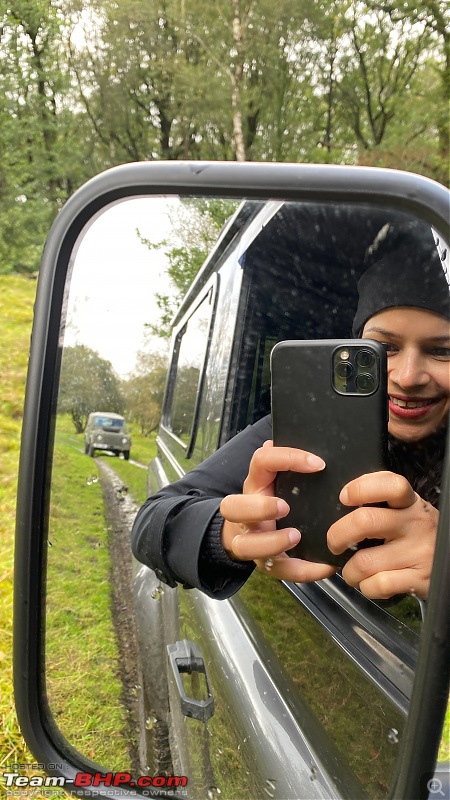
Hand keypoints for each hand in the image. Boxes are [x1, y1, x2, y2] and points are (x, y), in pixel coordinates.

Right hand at [220, 440, 335, 582]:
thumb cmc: (269, 500)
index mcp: (254, 485)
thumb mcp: (274, 478)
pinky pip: (278, 571)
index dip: (286, 458)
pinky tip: (324, 566)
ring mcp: (251, 540)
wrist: (248, 534)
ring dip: (271, 541)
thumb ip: (280, 463)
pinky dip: (302, 570)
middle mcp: (246, 513)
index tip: (317, 464)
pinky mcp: (265, 563)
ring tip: (296, 537)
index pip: (261, 462)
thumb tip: (281, 440)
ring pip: (246, 545)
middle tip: (284, 506)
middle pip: (233, 507)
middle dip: (258, 507)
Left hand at [327, 471, 437, 599]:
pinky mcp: (419, 579)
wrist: (447, 562)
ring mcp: (419, 552)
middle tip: (335, 544)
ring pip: (364, 562)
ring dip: (349, 571)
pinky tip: (371, 583)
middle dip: (337, 536)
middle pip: (365, 522)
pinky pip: (378, 585)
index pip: (390, 485)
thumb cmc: (415, 535)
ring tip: (353, 571)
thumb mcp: (404, 511)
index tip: (344, 497)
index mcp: (410, 503)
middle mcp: (416, 524)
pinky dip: (366, 587)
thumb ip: (377, 504)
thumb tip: (335, 510)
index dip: (361, 488)